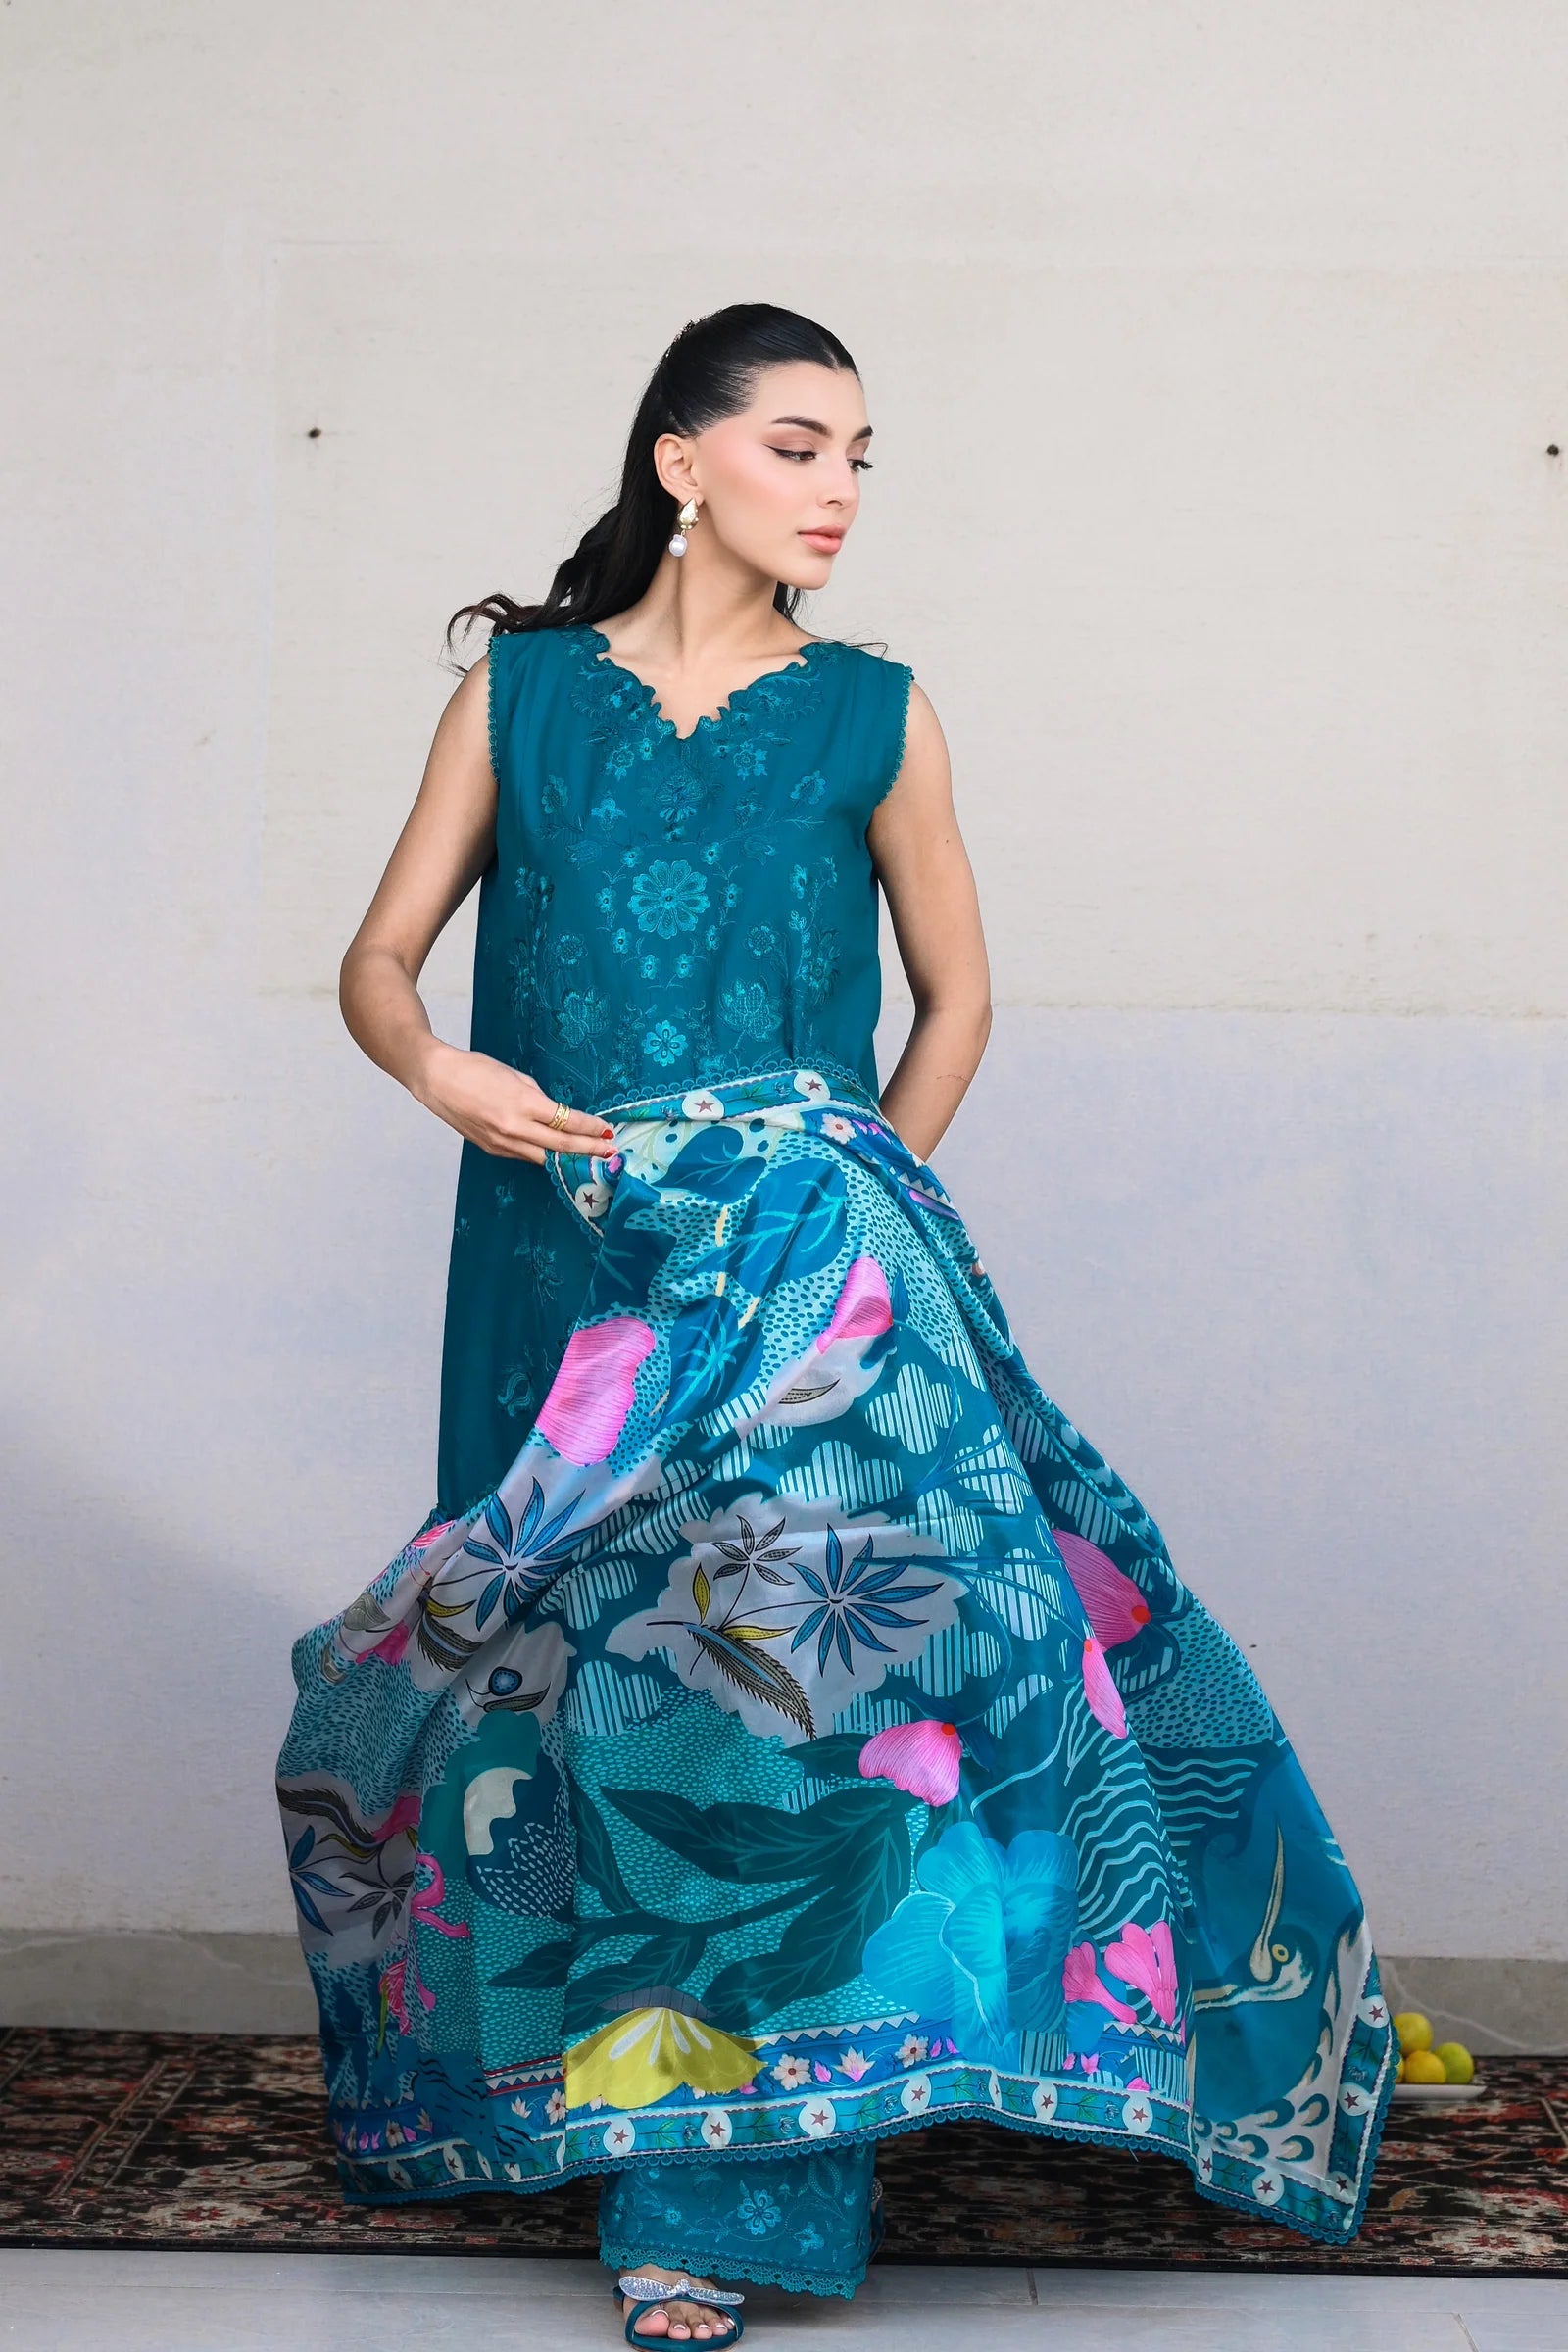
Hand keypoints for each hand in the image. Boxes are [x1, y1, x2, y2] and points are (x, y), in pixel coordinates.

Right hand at [413, 1042, 615, 1163]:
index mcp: (523, 1104)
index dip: (590, 1128)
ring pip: (544, 1158)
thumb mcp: (515, 1076)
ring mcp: (501, 1143)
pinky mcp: (492, 1149)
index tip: (607, 1131)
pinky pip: (524, 1155)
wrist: (436, 1079)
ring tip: (591, 1160)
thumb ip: (538, 1098)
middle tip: (611, 1154)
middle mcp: (514, 1128)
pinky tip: (558, 1154)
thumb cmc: (475, 1069)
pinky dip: (544, 1156)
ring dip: (569, 1159)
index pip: (567, 1121)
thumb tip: (555, 1115)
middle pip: (561, 1146)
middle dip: (589, 1150)